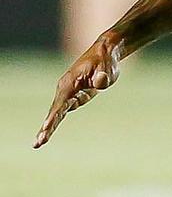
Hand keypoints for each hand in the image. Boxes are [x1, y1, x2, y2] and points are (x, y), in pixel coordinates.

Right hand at [34, 34, 121, 148]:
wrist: (105, 54)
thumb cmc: (105, 60)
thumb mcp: (106, 67)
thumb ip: (102, 77)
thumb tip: (99, 83)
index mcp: (70, 82)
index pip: (61, 103)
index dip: (54, 116)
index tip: (47, 127)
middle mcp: (66, 89)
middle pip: (55, 111)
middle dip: (47, 127)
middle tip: (38, 142)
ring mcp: (69, 93)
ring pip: (57, 113)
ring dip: (48, 127)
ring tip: (39, 142)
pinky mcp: (74, 97)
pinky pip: (63, 112)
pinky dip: (54, 122)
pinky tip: (46, 132)